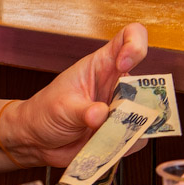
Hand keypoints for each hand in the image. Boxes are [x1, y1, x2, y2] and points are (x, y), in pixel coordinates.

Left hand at [7, 23, 148, 165]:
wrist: (36, 142)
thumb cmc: (45, 113)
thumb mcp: (61, 108)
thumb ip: (82, 111)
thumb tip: (101, 114)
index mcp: (101, 66)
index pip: (129, 38)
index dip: (134, 45)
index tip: (124, 64)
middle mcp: (116, 86)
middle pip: (147, 83)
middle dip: (139, 101)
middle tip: (116, 116)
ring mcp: (121, 110)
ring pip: (147, 115)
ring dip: (133, 127)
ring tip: (106, 135)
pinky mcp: (122, 133)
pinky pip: (138, 139)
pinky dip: (129, 145)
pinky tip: (107, 146)